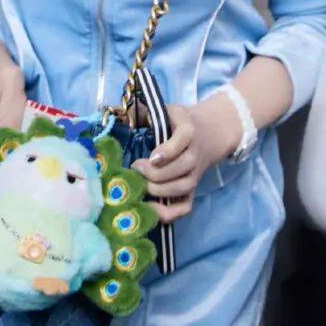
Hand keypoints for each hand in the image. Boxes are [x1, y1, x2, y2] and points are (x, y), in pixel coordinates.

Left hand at [132, 97, 240, 224]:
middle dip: (156, 173)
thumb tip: (115, 116)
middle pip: (182, 167)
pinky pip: (185, 207)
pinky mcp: (193, 189)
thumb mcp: (164, 111)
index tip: (151, 157)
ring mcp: (195, 174)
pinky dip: (170, 213)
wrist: (211, 132)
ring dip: (160, 190)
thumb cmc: (179, 122)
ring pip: (183, 188)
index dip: (168, 151)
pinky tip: (150, 209)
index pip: (183, 139)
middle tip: (136, 169)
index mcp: (189, 129)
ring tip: (140, 185)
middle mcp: (195, 153)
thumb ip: (142, 113)